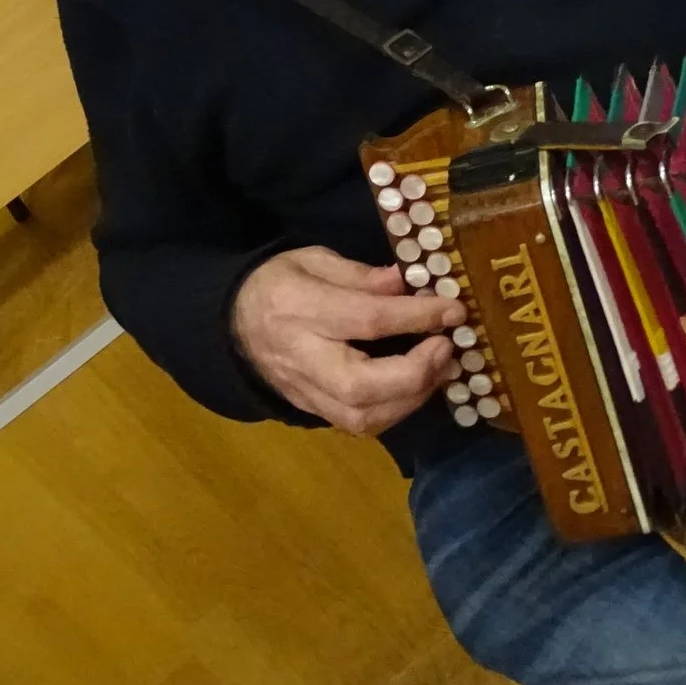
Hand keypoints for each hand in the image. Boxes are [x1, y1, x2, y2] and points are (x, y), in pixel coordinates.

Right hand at [233, 246, 465, 436]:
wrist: (231, 323)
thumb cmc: (278, 283)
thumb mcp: (313, 259)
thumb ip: (360, 275)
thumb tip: (406, 285)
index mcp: (299, 307)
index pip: (366, 320)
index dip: (416, 317)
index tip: (454, 311)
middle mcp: (301, 357)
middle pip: (361, 386)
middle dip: (415, 373)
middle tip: (446, 349)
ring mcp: (305, 391)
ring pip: (361, 417)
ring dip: (412, 399)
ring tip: (440, 370)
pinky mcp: (312, 411)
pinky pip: (358, 425)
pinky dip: (395, 410)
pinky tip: (416, 388)